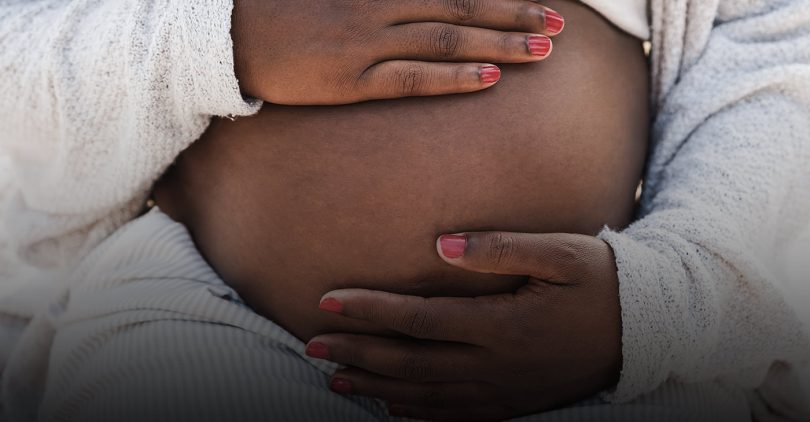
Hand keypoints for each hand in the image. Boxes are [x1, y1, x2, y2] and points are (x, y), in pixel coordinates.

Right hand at [232, 0, 563, 104]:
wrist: (225, 35)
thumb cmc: (279, 7)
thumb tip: (421, 1)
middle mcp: (379, 6)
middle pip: (462, 9)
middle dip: (516, 15)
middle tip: (559, 26)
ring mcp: (366, 43)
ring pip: (447, 41)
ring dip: (500, 44)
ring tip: (543, 51)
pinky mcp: (351, 81)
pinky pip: (413, 79)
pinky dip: (455, 78)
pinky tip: (491, 79)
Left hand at [306, 232, 621, 421]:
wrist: (646, 331)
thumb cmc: (601, 282)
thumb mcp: (561, 253)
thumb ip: (500, 249)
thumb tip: (440, 246)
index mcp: (502, 325)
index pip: (418, 319)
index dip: (370, 310)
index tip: (328, 301)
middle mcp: (495, 365)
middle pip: (410, 362)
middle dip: (358, 352)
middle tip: (311, 345)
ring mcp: (503, 390)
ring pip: (424, 395)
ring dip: (376, 385)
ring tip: (335, 376)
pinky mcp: (513, 403)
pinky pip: (454, 415)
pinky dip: (415, 413)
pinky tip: (389, 406)